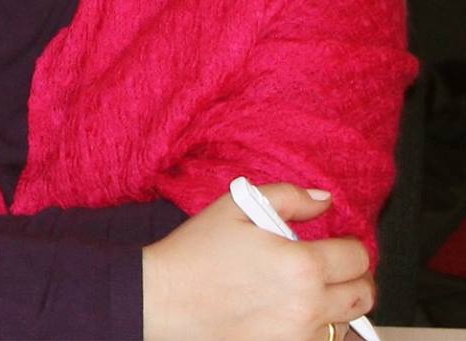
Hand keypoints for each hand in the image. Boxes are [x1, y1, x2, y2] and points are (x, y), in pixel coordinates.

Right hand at [143, 184, 373, 340]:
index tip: (337, 244)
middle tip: (335, 269)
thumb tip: (325, 201)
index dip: (351, 246)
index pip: (357, 257)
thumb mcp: (236, 207)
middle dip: (357, 278)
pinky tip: (294, 315)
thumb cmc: (195, 252)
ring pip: (347, 325)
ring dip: (338, 306)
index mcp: (302, 264)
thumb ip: (289, 197)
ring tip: (312, 293)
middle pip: (364, 295)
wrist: (161, 299)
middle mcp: (309, 305)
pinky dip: (317, 329)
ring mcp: (299, 336)